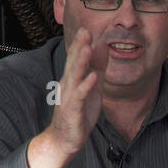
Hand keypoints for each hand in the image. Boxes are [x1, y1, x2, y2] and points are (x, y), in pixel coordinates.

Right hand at [27, 30, 108, 167]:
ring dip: (81, 62)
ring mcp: (69, 97)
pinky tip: (93, 77)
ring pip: (75, 76)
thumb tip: (102, 48)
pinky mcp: (73, 110)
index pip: (76, 58)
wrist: (65, 139)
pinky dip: (86, 86)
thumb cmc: (78, 113)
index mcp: (73, 79)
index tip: (87, 28)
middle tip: (85, 30)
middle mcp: (68, 85)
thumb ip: (97, 69)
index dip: (81, 44)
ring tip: (88, 48)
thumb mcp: (92, 88)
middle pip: (74, 63)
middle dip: (79, 47)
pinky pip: (80, 96)